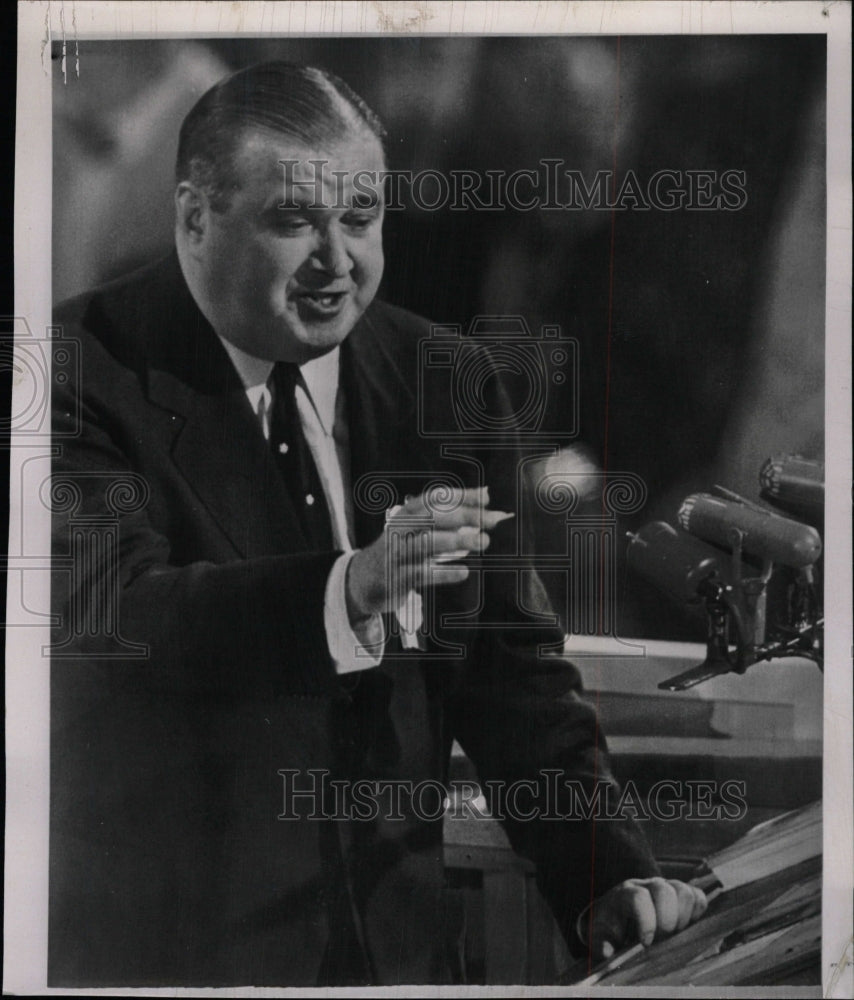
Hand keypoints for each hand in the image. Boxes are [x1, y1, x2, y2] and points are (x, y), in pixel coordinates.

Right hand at [345, 486, 512, 619]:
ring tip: (483, 541)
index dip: (460, 496)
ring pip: (427, 543)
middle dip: (464, 516)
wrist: (362, 580)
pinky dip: (444, 573)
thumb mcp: (415, 529)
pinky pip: (422, 574)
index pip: (433, 499)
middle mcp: (399, 530)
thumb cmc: (399, 551)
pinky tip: (464, 572)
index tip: (485, 496)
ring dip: (457, 541)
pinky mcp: (396, 578)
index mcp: (405, 515)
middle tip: (491, 520)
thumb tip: (484, 496)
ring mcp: (396, 554)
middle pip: (432, 517)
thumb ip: (447, 517)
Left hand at [583, 877, 707, 960]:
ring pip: (683, 891)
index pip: (639, 897)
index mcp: (624, 894)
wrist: (615, 919)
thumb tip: (607, 952)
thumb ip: (599, 943)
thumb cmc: (607, 929)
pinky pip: (697, 897)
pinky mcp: (680, 897)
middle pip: (664, 890)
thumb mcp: (598, 936)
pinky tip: (687, 929)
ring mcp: (665, 889)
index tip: (646, 943)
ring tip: (675, 936)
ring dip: (684, 917)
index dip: (646, 921)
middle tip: (662, 940)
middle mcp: (646, 886)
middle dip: (667, 920)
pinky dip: (698, 914)